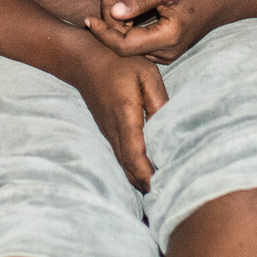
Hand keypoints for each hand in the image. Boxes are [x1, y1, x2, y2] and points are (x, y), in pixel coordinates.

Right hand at [70, 47, 167, 191]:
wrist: (84, 60)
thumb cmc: (119, 63)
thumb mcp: (146, 75)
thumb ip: (159, 102)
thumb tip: (172, 128)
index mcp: (125, 117)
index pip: (136, 156)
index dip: (149, 176)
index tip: (164, 189)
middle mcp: (114, 131)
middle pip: (130, 168)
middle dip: (147, 184)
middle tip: (169, 196)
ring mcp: (108, 133)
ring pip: (124, 165)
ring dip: (140, 178)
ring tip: (162, 189)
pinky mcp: (108, 132)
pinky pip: (121, 156)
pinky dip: (133, 168)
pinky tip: (148, 172)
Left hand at [85, 0, 235, 62]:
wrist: (222, 0)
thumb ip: (139, 0)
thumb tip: (113, 12)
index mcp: (167, 39)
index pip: (125, 46)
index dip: (104, 33)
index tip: (90, 17)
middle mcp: (165, 53)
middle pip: (125, 45)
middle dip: (109, 21)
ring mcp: (165, 53)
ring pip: (130, 44)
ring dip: (117, 22)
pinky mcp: (164, 48)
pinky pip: (139, 41)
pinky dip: (128, 25)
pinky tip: (123, 5)